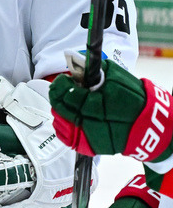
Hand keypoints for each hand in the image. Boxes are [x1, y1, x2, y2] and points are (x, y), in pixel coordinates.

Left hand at [49, 60, 172, 160]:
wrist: (149, 124)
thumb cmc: (134, 100)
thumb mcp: (117, 78)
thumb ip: (94, 71)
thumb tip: (76, 61)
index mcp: (98, 103)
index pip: (67, 93)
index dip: (61, 85)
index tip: (62, 80)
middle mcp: (91, 122)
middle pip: (60, 108)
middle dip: (59, 97)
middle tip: (61, 90)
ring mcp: (87, 136)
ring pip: (60, 122)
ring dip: (60, 111)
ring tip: (68, 104)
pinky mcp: (87, 146)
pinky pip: (66, 136)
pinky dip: (64, 125)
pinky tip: (68, 117)